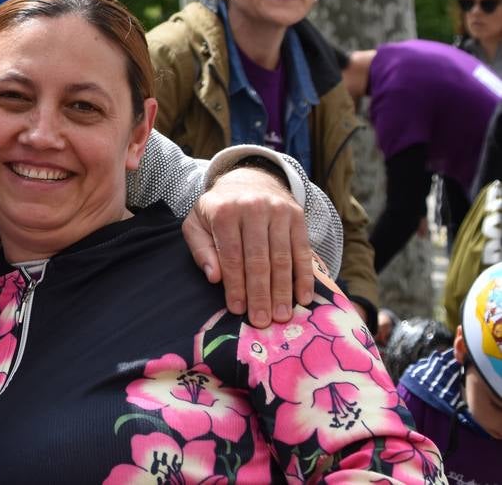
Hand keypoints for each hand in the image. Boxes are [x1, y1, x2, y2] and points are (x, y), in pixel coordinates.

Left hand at [182, 166, 314, 327]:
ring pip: (282, 257)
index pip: (231, 255)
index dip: (235, 285)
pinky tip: (304, 297)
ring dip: (283, 291)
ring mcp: (278, 211)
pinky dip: (305, 276)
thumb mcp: (197, 223)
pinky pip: (302, 251)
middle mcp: (253, 208)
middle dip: (260, 294)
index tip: (237, 309)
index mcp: (224, 211)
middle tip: (262, 321)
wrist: (249, 180)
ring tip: (282, 316)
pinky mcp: (297, 216)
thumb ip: (200, 249)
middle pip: (259, 259)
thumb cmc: (219, 210)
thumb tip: (214, 277)